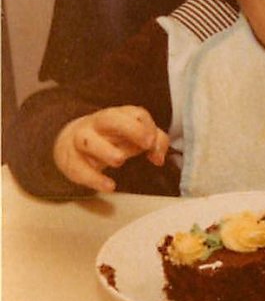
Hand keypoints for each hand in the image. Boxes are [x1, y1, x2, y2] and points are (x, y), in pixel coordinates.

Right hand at [52, 106, 168, 191]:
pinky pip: (79, 169)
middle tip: (146, 144)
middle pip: (110, 118)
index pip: (135, 114)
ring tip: (120, 160)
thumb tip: (158, 157)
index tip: (152, 142)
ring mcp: (81, 141)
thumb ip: (156, 142)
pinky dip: (94, 178)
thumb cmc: (112, 137)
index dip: (146, 127)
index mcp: (118, 116)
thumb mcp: (136, 136)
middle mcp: (98, 125)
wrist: (71, 141)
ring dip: (106, 150)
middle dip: (131, 129)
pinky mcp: (71, 162)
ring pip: (87, 141)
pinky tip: (109, 186)